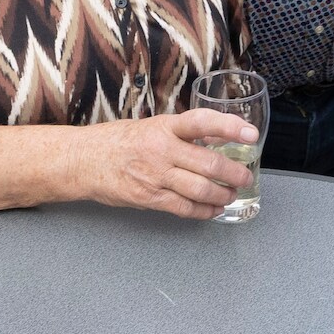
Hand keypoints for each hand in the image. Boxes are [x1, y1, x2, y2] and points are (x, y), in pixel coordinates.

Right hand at [79, 109, 257, 219]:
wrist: (83, 161)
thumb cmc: (116, 142)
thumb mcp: (150, 127)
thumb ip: (182, 134)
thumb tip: (216, 138)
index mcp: (163, 127)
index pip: (202, 122)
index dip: (229, 127)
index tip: (250, 134)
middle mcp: (161, 150)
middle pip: (208, 163)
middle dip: (234, 173)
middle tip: (244, 177)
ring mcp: (155, 176)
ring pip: (201, 189)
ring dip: (223, 195)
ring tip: (230, 195)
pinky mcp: (149, 198)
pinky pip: (185, 208)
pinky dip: (204, 211)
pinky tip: (212, 210)